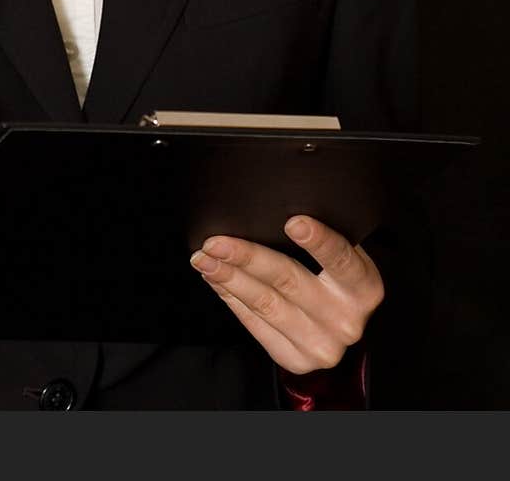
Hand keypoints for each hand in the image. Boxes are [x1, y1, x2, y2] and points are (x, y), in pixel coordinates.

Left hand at [190, 216, 383, 372]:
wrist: (343, 326)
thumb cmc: (337, 278)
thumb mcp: (344, 256)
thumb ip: (322, 238)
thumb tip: (273, 208)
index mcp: (364, 288)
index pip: (341, 259)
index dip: (318, 241)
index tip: (293, 222)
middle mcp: (346, 320)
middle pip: (288, 280)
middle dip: (246, 257)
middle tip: (215, 242)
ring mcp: (321, 345)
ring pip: (265, 304)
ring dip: (228, 279)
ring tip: (203, 259)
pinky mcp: (297, 359)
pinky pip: (255, 324)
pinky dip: (232, 298)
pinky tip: (216, 280)